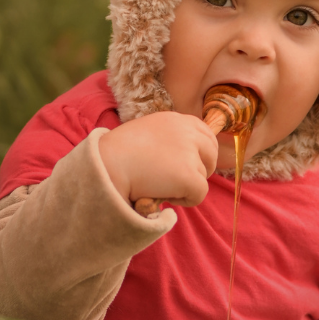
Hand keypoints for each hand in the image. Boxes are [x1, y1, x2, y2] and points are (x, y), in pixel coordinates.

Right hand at [98, 112, 218, 210]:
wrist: (106, 167)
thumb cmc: (116, 156)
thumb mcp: (144, 135)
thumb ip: (165, 140)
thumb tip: (179, 160)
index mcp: (174, 119)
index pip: (205, 133)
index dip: (200, 152)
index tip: (189, 164)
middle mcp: (186, 131)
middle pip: (212, 152)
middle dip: (201, 168)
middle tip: (178, 180)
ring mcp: (190, 153)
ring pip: (203, 176)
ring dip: (185, 184)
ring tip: (159, 185)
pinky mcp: (190, 175)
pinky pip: (199, 194)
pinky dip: (184, 200)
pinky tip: (163, 196)